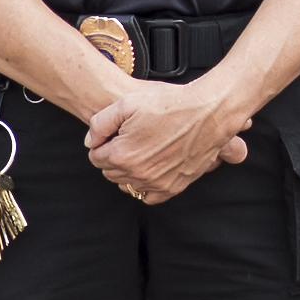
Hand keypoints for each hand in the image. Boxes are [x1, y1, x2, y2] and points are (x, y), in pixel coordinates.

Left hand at [82, 72, 253, 206]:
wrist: (207, 113)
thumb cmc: (170, 105)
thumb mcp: (127, 103)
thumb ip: (100, 123)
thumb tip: (91, 141)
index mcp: (122, 154)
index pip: (96, 157)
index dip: (101, 144)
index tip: (111, 135)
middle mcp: (138, 173)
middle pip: (110, 172)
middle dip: (112, 157)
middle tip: (125, 141)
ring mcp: (157, 183)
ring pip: (127, 185)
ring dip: (127, 171)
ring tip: (138, 152)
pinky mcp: (174, 187)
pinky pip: (149, 196)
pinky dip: (144, 186)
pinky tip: (148, 170)